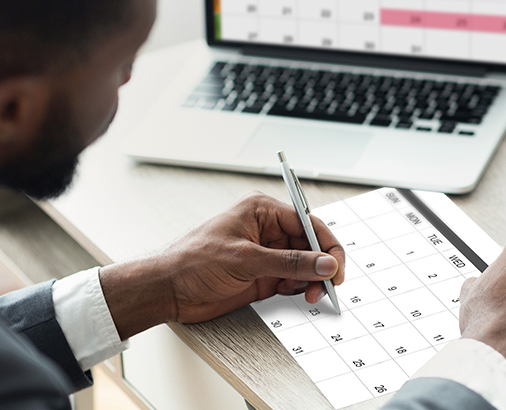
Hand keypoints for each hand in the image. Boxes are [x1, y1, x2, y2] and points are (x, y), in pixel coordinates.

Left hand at [99, 192, 344, 338]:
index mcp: (262, 211)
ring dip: (312, 279)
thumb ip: (289, 263)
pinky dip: (301, 288)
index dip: (327, 244)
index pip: (307, 223)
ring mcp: (266, 254)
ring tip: (311, 294)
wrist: (169, 289)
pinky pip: (293, 280)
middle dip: (322, 265)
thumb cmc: (193, 261)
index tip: (337, 266)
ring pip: (305, 264)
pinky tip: (296, 294)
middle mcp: (267, 230)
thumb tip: (324, 263)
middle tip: (328, 286)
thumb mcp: (245, 260)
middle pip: (310, 245)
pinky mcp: (263, 276)